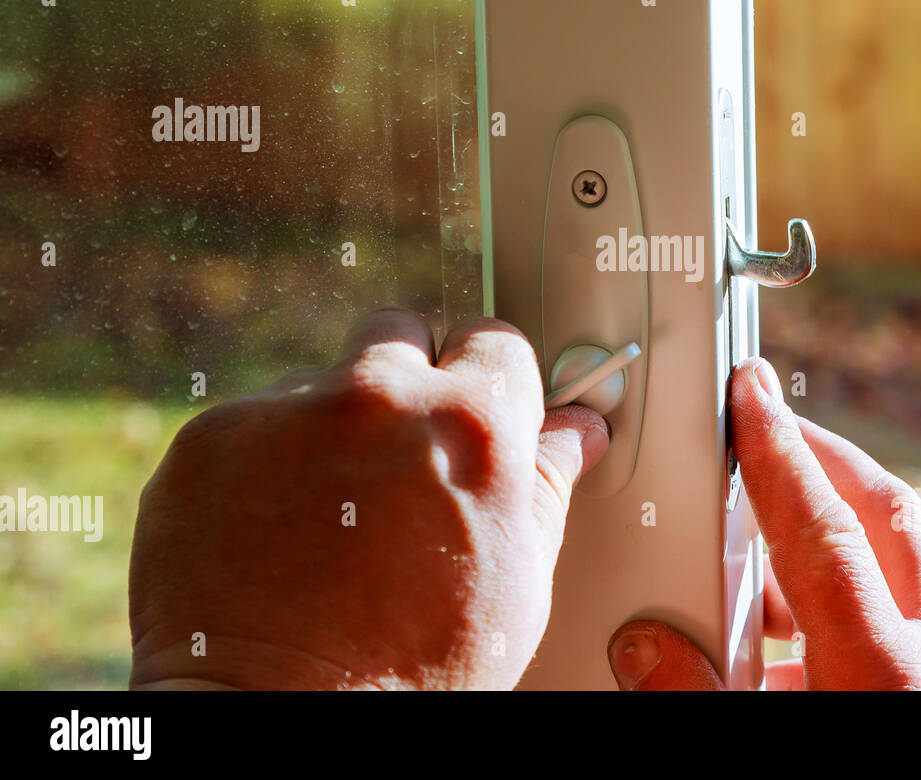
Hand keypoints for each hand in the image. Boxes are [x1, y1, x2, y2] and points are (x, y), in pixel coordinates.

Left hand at [129, 308, 607, 689]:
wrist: (278, 722)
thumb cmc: (412, 676)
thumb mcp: (517, 584)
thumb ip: (545, 485)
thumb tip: (574, 432)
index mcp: (471, 425)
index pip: (495, 342)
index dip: (491, 381)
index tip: (480, 406)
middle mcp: (377, 397)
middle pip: (401, 333)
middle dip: (408, 379)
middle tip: (403, 455)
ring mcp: (284, 412)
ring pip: (322, 382)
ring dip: (333, 426)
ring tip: (332, 518)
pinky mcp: (209, 439)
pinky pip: (253, 424)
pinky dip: (266, 462)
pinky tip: (276, 532)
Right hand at [606, 356, 920, 690]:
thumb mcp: (756, 744)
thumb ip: (694, 694)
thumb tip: (645, 646)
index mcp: (882, 670)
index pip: (824, 531)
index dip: (778, 452)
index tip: (751, 390)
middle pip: (884, 514)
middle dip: (820, 452)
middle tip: (766, 418)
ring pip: (895, 560)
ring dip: (825, 525)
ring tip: (756, 521)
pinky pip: (892, 610)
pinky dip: (836, 589)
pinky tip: (781, 621)